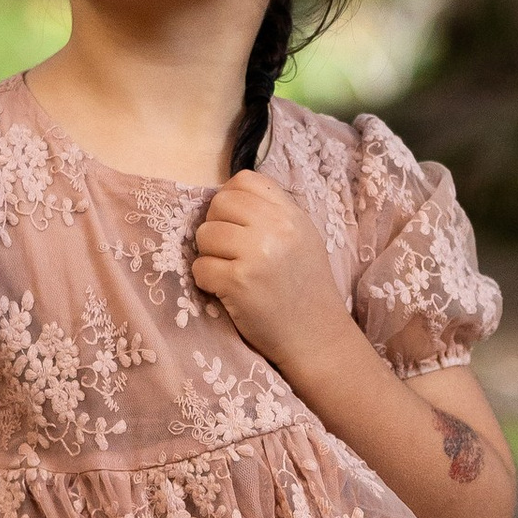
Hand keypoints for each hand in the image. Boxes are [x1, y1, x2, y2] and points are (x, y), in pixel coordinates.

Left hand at [191, 173, 351, 376]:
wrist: (317, 337)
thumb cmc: (305, 289)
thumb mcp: (302, 238)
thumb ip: (272, 213)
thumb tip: (228, 196)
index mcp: (291, 214)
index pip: (244, 180)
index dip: (230, 200)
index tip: (234, 224)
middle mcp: (277, 228)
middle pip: (219, 204)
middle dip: (215, 227)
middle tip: (227, 252)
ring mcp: (257, 254)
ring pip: (204, 234)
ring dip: (209, 255)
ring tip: (229, 272)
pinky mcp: (239, 282)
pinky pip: (200, 267)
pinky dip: (206, 281)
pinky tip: (225, 291)